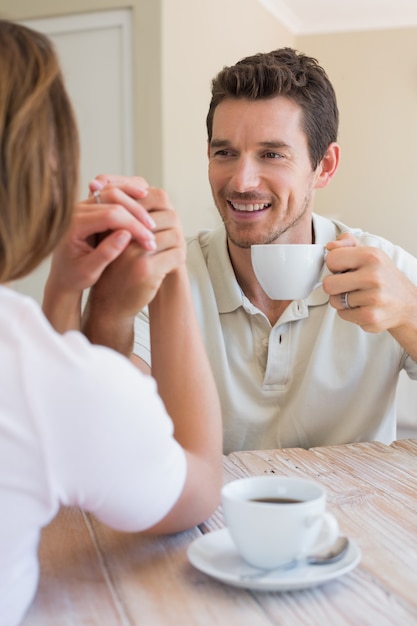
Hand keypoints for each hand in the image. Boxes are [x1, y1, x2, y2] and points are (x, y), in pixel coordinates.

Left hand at [43, 178, 156, 330]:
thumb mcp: (89, 272)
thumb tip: (126, 234)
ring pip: (114, 192)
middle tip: (153, 230)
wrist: (61, 276)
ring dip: (135, 203)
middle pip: (113, 197)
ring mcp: (82, 205)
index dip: (133, 226)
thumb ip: (106, 253)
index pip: (110, 215)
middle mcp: (75, 210)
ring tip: (150, 220)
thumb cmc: (74, 277)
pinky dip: (129, 200)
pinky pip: (111, 195)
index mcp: (72, 225)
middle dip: (137, 213)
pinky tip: (143, 211)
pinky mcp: (89, 206)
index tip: (149, 241)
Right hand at [82, 180, 185, 352]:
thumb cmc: (112, 267)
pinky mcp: (146, 269)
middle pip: (166, 216)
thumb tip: (149, 189)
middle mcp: (122, 235)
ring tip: (170, 249)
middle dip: (170, 225)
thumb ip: (126, 215)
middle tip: (169, 235)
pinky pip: (177, 254)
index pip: (149, 198)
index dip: (159, 207)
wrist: (108, 304)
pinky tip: (170, 263)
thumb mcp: (112, 238)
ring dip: (176, 242)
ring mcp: (134, 252)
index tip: (159, 221)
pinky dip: (178, 258)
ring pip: (173, 234)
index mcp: (113, 222)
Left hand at [323, 233, 416, 332]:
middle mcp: (373, 276)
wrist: (407, 303)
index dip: (334, 266)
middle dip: (335, 287)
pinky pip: (342, 314)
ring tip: (359, 296)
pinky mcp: (371, 316)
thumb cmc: (385, 278)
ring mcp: (373, 297)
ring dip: (343, 301)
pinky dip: (350, 313)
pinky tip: (363, 306)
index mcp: (371, 256)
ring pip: (334, 301)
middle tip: (348, 286)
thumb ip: (348, 244)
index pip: (331, 259)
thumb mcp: (370, 254)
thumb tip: (330, 245)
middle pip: (329, 284)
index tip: (343, 269)